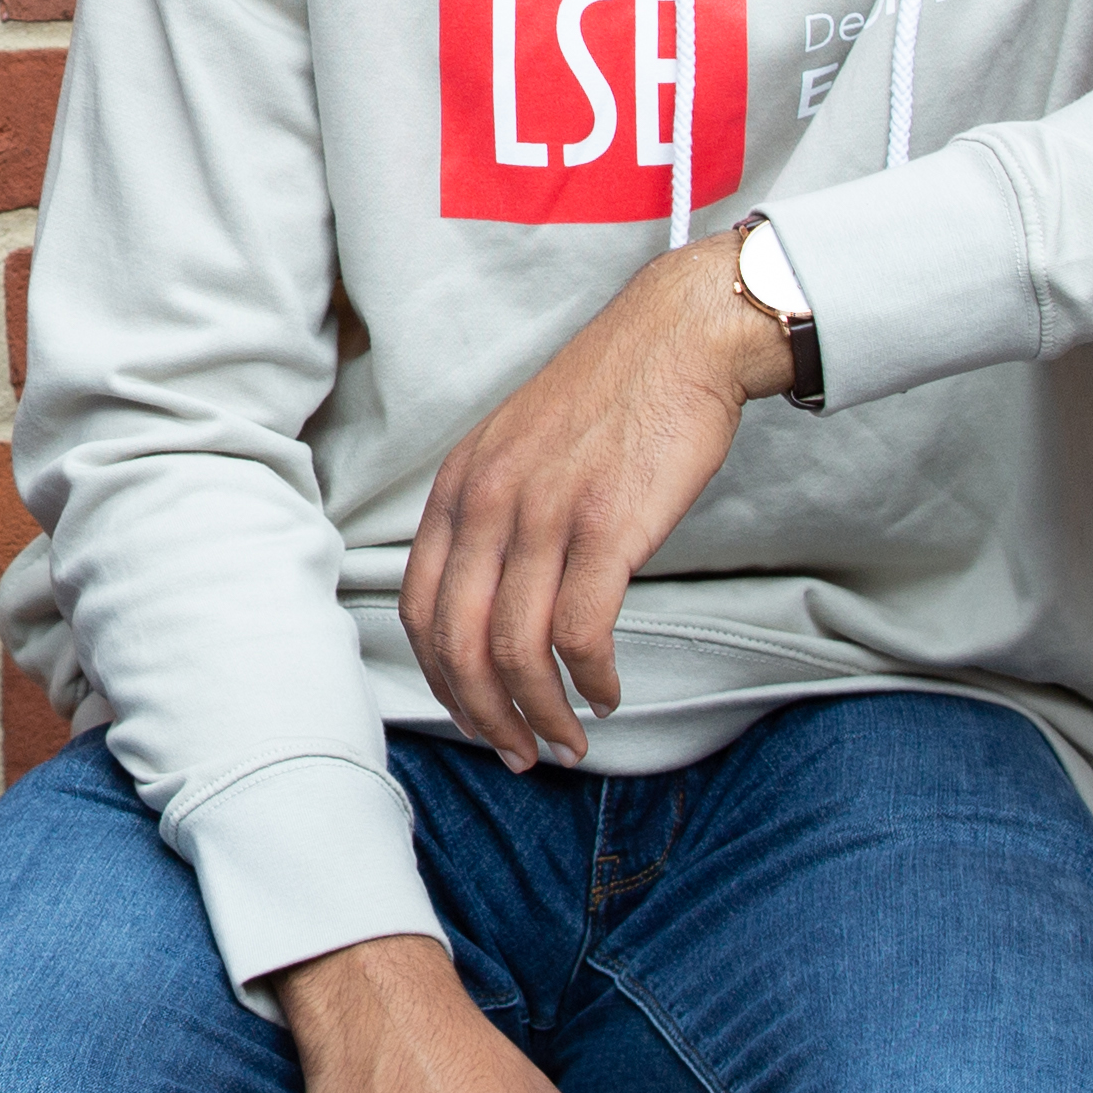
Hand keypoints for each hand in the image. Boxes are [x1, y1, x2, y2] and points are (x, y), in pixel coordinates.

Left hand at [397, 234, 788, 769]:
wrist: (674, 340)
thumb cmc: (605, 401)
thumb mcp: (514, 450)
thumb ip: (492, 517)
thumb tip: (487, 602)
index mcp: (457, 488)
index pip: (417, 607)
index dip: (440, 678)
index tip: (473, 714)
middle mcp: (486, 502)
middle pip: (457, 642)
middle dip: (484, 714)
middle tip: (519, 752)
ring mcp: (543, 515)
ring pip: (516, 649)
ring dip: (541, 713)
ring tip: (568, 741)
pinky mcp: (607, 527)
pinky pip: (581, 633)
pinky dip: (591, 680)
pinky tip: (607, 693)